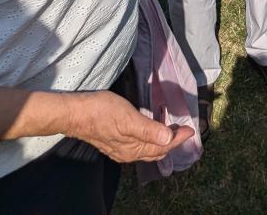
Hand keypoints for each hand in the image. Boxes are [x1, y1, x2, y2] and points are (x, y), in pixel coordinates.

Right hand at [66, 91, 192, 162]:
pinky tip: (150, 131)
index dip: (178, 138)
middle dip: (172, 142)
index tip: (191, 129)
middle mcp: (129, 153)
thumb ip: (149, 130)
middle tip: (184, 129)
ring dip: (161, 140)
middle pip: (157, 151)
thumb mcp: (128, 118)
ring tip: (172, 129)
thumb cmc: (101, 112)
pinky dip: (150, 140)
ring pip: (147, 149)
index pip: (163, 147)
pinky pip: (138, 146)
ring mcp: (120, 149)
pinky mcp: (114, 142)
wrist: (75, 113)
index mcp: (134, 150)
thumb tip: (169, 140)